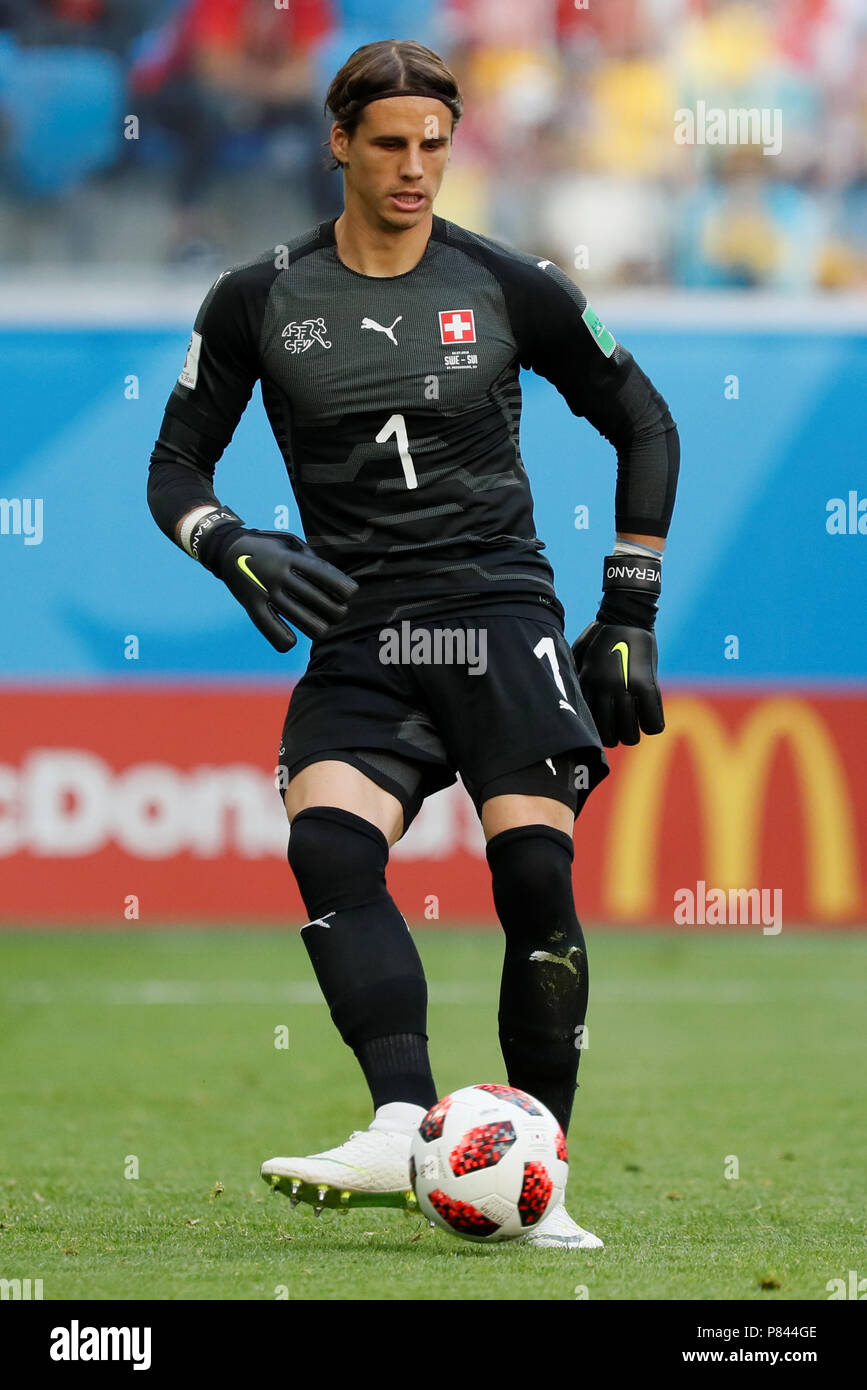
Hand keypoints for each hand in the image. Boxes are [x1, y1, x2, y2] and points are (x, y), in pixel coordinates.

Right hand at [218, 530, 356, 651]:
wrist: (226, 549)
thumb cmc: (267, 547)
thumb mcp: (290, 543)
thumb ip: (311, 559)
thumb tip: (333, 581)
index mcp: (290, 557)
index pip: (322, 574)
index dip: (342, 586)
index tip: (351, 593)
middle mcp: (278, 574)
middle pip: (317, 600)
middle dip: (336, 611)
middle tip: (338, 612)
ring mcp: (265, 591)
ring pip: (301, 618)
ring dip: (320, 627)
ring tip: (323, 626)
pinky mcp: (252, 605)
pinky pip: (270, 628)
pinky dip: (284, 639)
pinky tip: (293, 640)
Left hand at [571, 622, 663, 746]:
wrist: (625, 615)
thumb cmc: (600, 636)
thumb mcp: (580, 658)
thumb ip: (579, 680)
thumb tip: (573, 705)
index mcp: (587, 685)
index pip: (591, 727)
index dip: (600, 733)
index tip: (606, 727)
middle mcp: (603, 690)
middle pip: (610, 737)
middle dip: (617, 736)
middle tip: (622, 725)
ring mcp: (624, 688)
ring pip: (630, 734)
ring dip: (634, 732)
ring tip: (637, 721)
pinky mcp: (646, 684)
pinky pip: (652, 722)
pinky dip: (653, 724)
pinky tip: (651, 716)